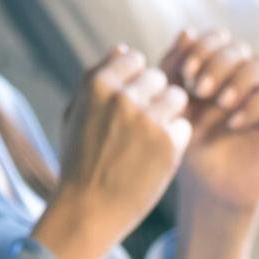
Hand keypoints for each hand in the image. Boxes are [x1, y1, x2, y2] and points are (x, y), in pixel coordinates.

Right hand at [33, 46, 192, 258]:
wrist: (88, 210)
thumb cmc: (79, 162)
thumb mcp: (74, 115)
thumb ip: (96, 78)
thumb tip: (124, 48)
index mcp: (97, 85)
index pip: (133, 59)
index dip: (133, 82)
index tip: (126, 105)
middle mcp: (123, 97)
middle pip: (158, 77)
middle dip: (153, 97)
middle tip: (140, 127)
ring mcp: (148, 119)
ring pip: (177, 97)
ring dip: (168, 115)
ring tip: (150, 141)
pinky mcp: (169, 143)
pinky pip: (184, 126)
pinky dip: (175, 141)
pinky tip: (156, 158)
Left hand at [162, 30, 258, 218]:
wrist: (207, 189)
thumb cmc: (188, 145)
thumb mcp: (175, 105)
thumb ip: (174, 69)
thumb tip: (186, 31)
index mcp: (218, 68)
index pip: (217, 38)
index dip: (203, 48)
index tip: (185, 73)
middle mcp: (245, 76)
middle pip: (238, 48)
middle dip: (216, 64)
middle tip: (199, 90)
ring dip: (237, 79)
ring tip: (219, 103)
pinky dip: (251, 106)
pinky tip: (233, 123)